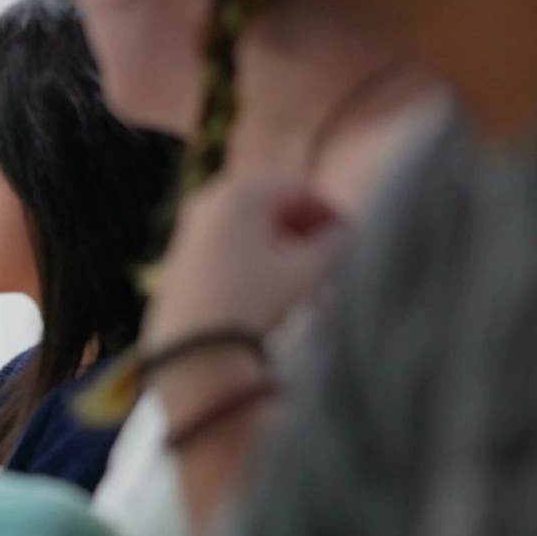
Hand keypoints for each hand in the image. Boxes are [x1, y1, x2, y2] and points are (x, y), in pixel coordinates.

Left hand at [143, 179, 345, 348]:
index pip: (299, 189)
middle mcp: (210, 201)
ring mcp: (192, 226)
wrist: (191, 346)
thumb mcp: (303, 271)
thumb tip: (351, 233)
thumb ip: (335, 245)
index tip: (352, 238)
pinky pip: (230, 240)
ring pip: (251, 223)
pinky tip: (276, 279)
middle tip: (332, 253)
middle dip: (306, 226)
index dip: (330, 212)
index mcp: (240, 195)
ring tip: (308, 272)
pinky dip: (258, 252)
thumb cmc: (249, 302)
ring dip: (284, 240)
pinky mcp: (184, 253)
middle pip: (273, 203)